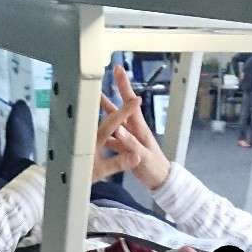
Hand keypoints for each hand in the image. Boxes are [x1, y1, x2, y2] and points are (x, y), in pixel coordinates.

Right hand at [98, 64, 169, 190]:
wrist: (160, 181)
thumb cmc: (155, 169)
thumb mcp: (142, 157)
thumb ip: (131, 144)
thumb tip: (118, 129)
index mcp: (139, 128)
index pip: (130, 103)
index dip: (124, 86)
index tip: (118, 70)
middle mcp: (133, 130)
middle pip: (119, 109)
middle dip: (109, 94)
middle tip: (98, 81)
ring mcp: (128, 138)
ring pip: (112, 122)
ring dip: (102, 112)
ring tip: (90, 102)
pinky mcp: (124, 148)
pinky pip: (111, 137)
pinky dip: (103, 132)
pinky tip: (93, 130)